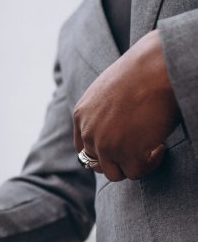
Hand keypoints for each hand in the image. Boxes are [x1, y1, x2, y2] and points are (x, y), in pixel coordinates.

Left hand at [73, 30, 179, 180]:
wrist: (155, 68)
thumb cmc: (140, 73)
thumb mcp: (107, 91)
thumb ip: (102, 113)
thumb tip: (116, 129)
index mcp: (81, 115)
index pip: (83, 147)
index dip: (103, 152)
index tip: (123, 145)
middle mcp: (88, 132)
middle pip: (97, 163)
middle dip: (119, 159)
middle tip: (140, 146)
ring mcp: (104, 144)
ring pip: (114, 173)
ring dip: (132, 165)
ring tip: (150, 149)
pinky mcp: (125, 152)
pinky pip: (135, 172)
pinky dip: (149, 165)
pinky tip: (159, 147)